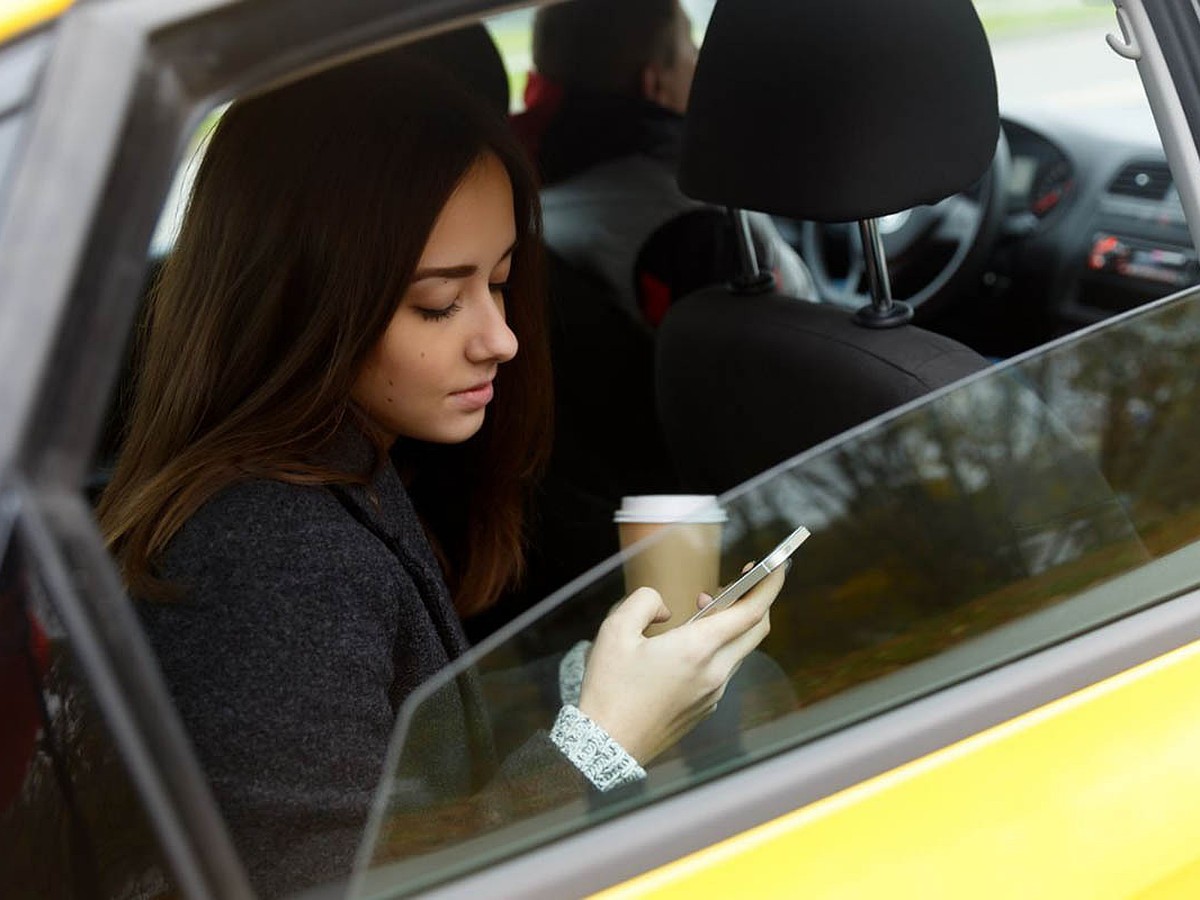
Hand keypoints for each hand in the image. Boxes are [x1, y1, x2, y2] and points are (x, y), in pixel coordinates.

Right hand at [576, 566, 784, 763]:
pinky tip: (690, 642)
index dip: (769, 585)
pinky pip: (724, 668)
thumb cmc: (610, 690)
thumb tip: (666, 608)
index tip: (777, 566)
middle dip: (756, 599)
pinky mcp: (705, 708)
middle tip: (741, 580)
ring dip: (731, 623)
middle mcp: (714, 673)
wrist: (606, 744)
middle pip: (756, 629)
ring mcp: (713, 694)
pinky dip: (719, 646)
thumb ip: (645, 602)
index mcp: (696, 650)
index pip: (750, 612)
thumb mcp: (615, 631)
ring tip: (702, 606)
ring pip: (740, 649)